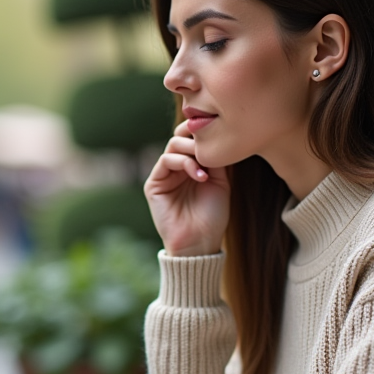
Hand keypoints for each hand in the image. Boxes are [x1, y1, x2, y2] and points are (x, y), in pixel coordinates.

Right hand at [144, 121, 229, 256]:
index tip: (219, 132)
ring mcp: (164, 175)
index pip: (191, 139)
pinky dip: (183, 162)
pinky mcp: (154, 185)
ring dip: (191, 150)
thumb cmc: (212, 216)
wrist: (200, 241)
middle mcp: (176, 168)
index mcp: (191, 166)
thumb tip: (213, 136)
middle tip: (211, 146)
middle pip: (180, 137)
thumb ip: (214, 159)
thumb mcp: (220, 182)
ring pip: (173, 145)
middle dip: (196, 137)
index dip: (201, 132)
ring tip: (206, 166)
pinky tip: (200, 175)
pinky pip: (165, 161)